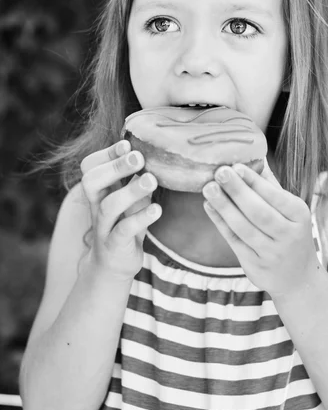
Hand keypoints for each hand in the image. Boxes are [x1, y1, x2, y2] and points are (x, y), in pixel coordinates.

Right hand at [80, 140, 161, 279]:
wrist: (114, 265)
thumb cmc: (125, 224)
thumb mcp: (131, 199)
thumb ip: (137, 179)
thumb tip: (156, 151)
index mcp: (100, 191)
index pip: (90, 166)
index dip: (106, 154)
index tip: (128, 144)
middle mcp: (97, 206)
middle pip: (92, 181)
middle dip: (115, 166)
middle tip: (139, 158)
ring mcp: (104, 226)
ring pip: (109, 206)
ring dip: (130, 190)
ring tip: (151, 180)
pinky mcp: (115, 246)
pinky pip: (123, 231)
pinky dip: (140, 219)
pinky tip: (156, 209)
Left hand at [202, 159, 319, 297]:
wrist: (298, 278)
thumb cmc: (291, 233)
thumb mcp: (291, 211)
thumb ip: (272, 186)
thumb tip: (256, 156)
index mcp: (300, 215)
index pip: (275, 196)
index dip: (255, 182)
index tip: (236, 165)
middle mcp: (288, 235)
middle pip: (259, 212)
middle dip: (238, 191)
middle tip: (219, 172)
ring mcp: (271, 253)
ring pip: (244, 228)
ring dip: (224, 206)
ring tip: (208, 188)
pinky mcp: (255, 265)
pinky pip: (234, 240)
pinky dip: (220, 223)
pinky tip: (209, 206)